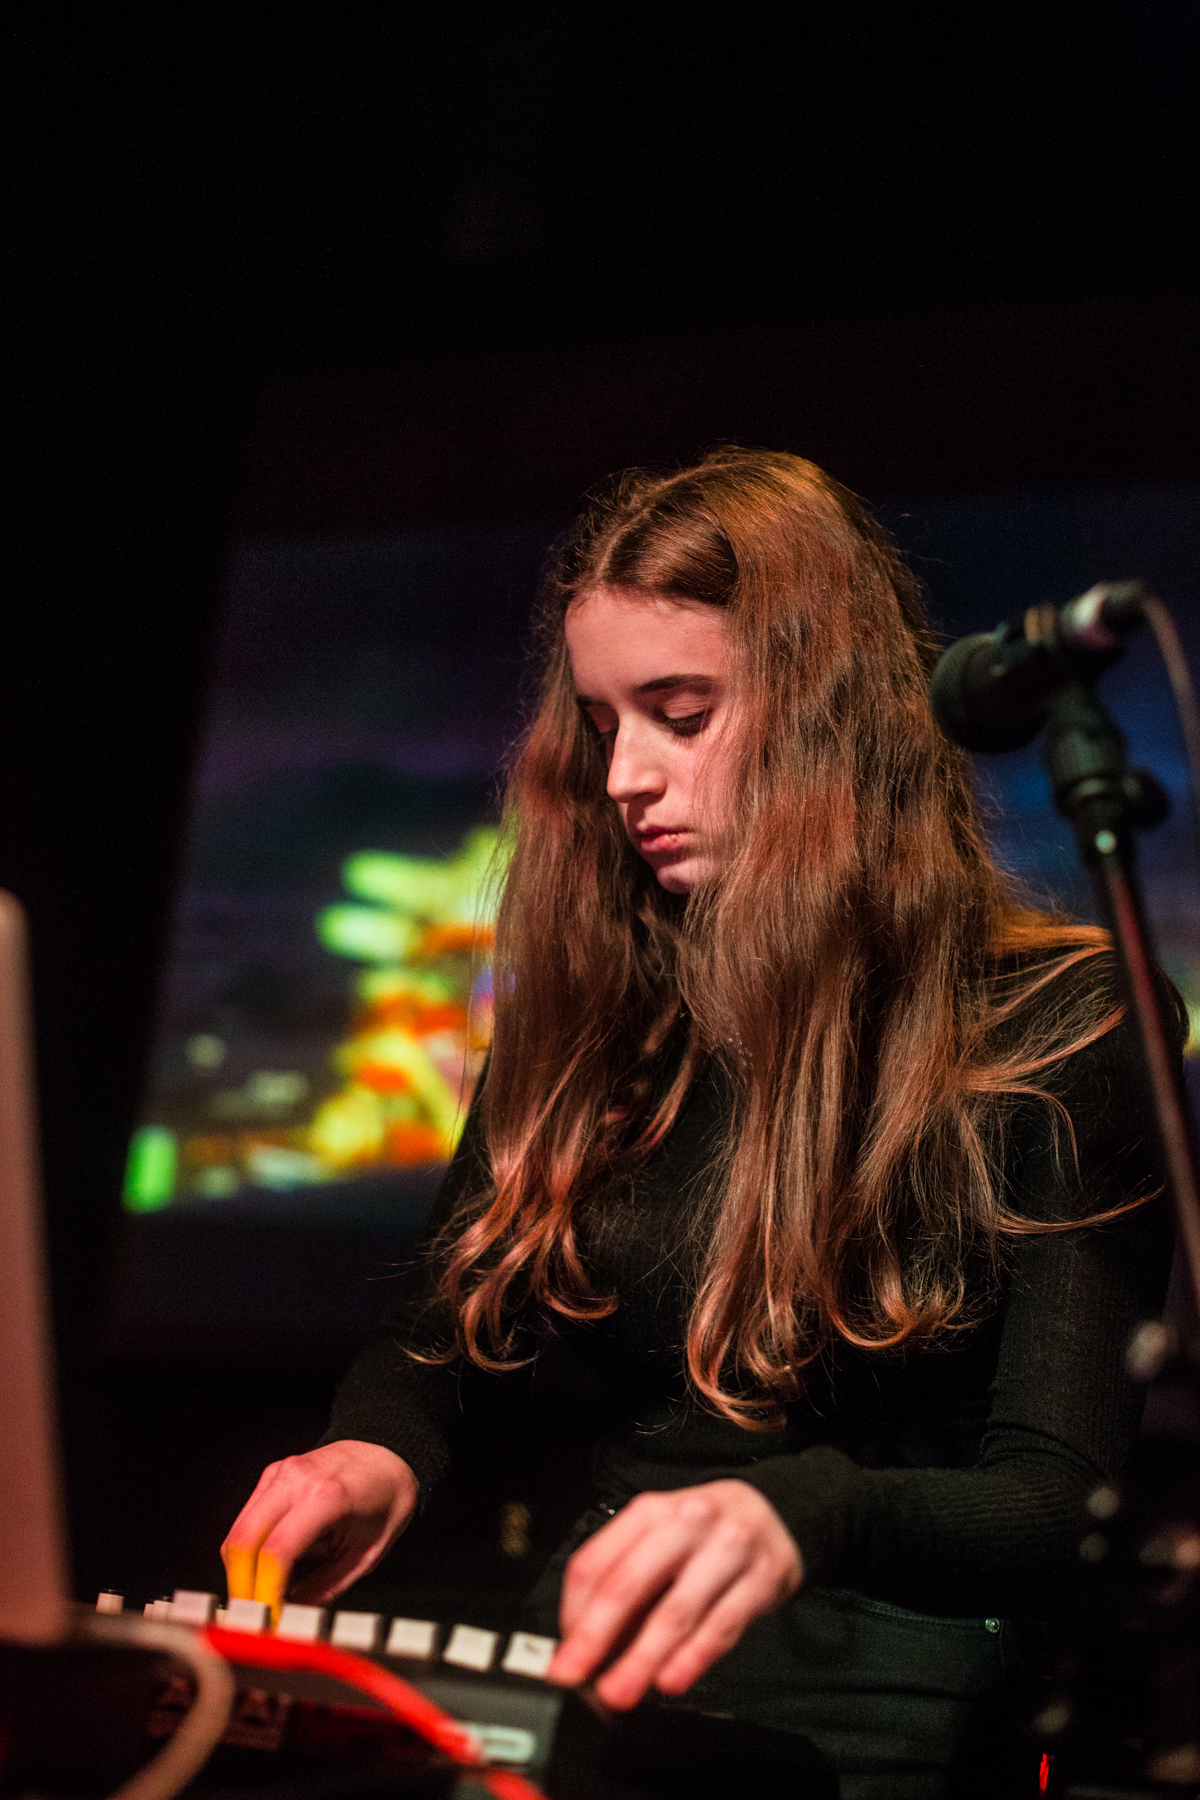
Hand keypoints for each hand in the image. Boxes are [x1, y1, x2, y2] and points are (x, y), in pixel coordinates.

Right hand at [221, 1440, 417, 1617]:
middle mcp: (296, 1479)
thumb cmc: (385, 1497)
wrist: (387, 1453)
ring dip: (241, 1570)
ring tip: (262, 1596)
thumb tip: (295, 1617)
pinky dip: (248, 1549)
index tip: (270, 1620)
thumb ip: (328, 1586)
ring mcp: (280, 1473)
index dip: (266, 1593)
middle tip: (256, 1616)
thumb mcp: (368, 1551)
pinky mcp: (271, 1475)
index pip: (276, 1552)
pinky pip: (246, 1518)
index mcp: (327, 1496)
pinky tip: (266, 1568)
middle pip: (243, 1541)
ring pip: (238, 1531)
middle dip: (242, 1586)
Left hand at [545, 1480, 801, 1709]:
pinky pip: (721, 1625)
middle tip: (576, 1675)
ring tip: (620, 1691)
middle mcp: (686, 1521)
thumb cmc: (704, 1531)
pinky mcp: (762, 1577)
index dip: (574, 1612)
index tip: (565, 1650)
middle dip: (596, 1637)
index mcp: (650, 1511)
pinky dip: (693, 1658)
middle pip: (629, 1583)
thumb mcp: (660, 1536)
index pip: (597, 1561)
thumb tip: (587, 1639)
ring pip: (676, 1611)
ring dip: (642, 1658)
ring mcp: (727, 1548)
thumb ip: (626, 1579)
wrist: (777, 1511)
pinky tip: (672, 1680)